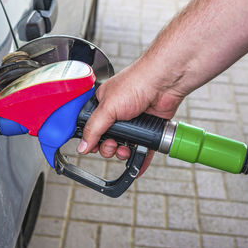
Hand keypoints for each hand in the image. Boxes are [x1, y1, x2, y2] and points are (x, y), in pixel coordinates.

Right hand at [77, 59, 185, 176]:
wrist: (165, 82)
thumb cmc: (137, 83)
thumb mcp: (107, 107)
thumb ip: (93, 129)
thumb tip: (82, 146)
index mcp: (103, 104)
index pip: (92, 127)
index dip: (92, 139)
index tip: (93, 147)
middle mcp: (117, 113)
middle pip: (107, 139)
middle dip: (108, 147)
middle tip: (112, 145)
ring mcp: (134, 121)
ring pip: (124, 145)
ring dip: (123, 152)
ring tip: (126, 150)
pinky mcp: (149, 128)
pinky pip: (143, 148)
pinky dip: (140, 158)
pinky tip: (137, 166)